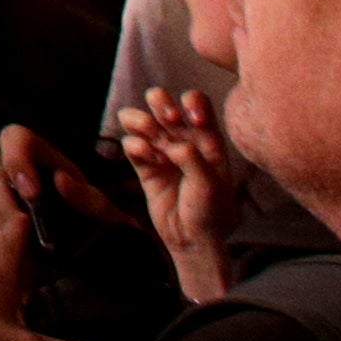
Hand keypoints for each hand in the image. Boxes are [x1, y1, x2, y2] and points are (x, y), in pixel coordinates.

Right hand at [117, 87, 243, 305]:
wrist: (193, 239)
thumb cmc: (210, 211)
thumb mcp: (210, 184)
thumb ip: (193, 158)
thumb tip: (172, 144)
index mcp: (206, 138)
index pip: (197, 102)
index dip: (192, 102)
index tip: (194, 121)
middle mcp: (181, 139)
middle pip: (162, 101)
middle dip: (161, 102)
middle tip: (169, 119)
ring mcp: (160, 151)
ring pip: (139, 118)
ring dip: (141, 120)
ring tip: (152, 136)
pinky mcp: (143, 167)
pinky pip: (130, 145)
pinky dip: (136, 146)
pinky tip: (151, 160)